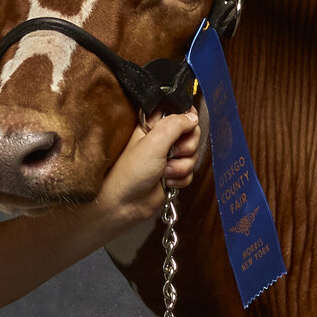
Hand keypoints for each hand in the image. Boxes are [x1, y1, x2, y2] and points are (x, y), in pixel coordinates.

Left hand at [92, 108, 203, 231]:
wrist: (124, 203)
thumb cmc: (130, 172)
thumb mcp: (153, 142)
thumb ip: (174, 125)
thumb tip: (192, 117)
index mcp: (153, 126)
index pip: (178, 113)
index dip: (187, 119)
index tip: (187, 127)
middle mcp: (162, 140)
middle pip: (192, 135)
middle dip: (186, 147)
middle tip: (172, 153)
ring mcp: (168, 158)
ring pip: (192, 156)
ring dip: (181, 166)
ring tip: (163, 171)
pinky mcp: (173, 175)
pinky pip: (190, 173)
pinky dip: (181, 179)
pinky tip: (166, 182)